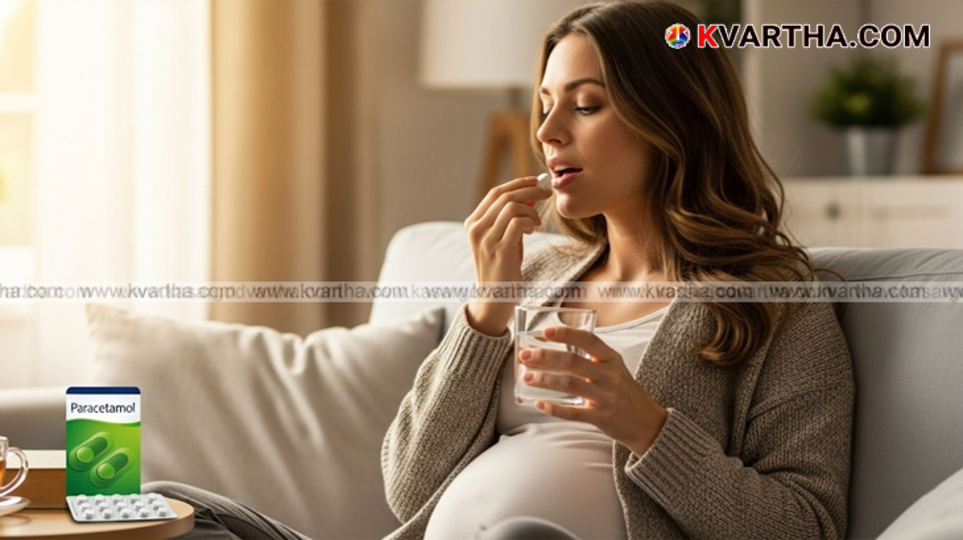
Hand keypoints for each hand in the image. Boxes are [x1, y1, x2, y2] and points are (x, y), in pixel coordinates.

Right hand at [464, 176, 551, 335]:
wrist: (494, 299)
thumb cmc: (501, 268)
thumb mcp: (504, 239)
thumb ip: (512, 218)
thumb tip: (530, 195)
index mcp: (473, 223)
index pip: (495, 193)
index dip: (517, 183)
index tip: (535, 181)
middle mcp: (476, 229)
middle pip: (504, 196)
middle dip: (529, 190)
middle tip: (546, 193)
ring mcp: (486, 240)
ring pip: (512, 207)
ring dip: (531, 210)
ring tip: (537, 222)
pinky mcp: (500, 250)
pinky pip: (518, 223)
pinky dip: (530, 222)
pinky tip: (533, 230)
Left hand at [518, 326, 667, 456]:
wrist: (647, 423)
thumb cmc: (624, 392)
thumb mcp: (615, 369)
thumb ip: (591, 358)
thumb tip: (553, 350)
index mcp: (612, 359)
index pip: (588, 340)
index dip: (566, 334)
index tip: (546, 331)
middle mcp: (609, 375)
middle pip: (572, 361)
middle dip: (545, 357)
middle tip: (525, 356)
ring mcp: (605, 397)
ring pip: (570, 384)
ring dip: (545, 380)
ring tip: (526, 377)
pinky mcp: (601, 418)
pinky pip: (573, 413)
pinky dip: (554, 408)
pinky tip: (539, 404)